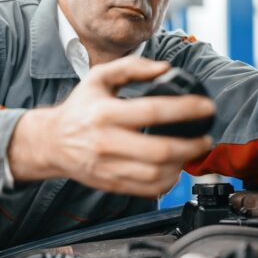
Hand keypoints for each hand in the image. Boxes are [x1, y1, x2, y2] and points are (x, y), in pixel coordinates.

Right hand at [9, 57, 213, 197]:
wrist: (51, 142)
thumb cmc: (78, 109)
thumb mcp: (98, 78)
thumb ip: (131, 68)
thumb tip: (165, 69)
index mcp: (105, 113)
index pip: (152, 111)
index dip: (185, 109)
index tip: (205, 107)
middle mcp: (106, 142)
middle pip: (159, 150)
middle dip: (191, 145)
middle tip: (205, 138)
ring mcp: (108, 167)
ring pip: (156, 174)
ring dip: (182, 164)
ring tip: (191, 152)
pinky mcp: (111, 184)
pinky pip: (147, 190)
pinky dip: (168, 182)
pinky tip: (174, 169)